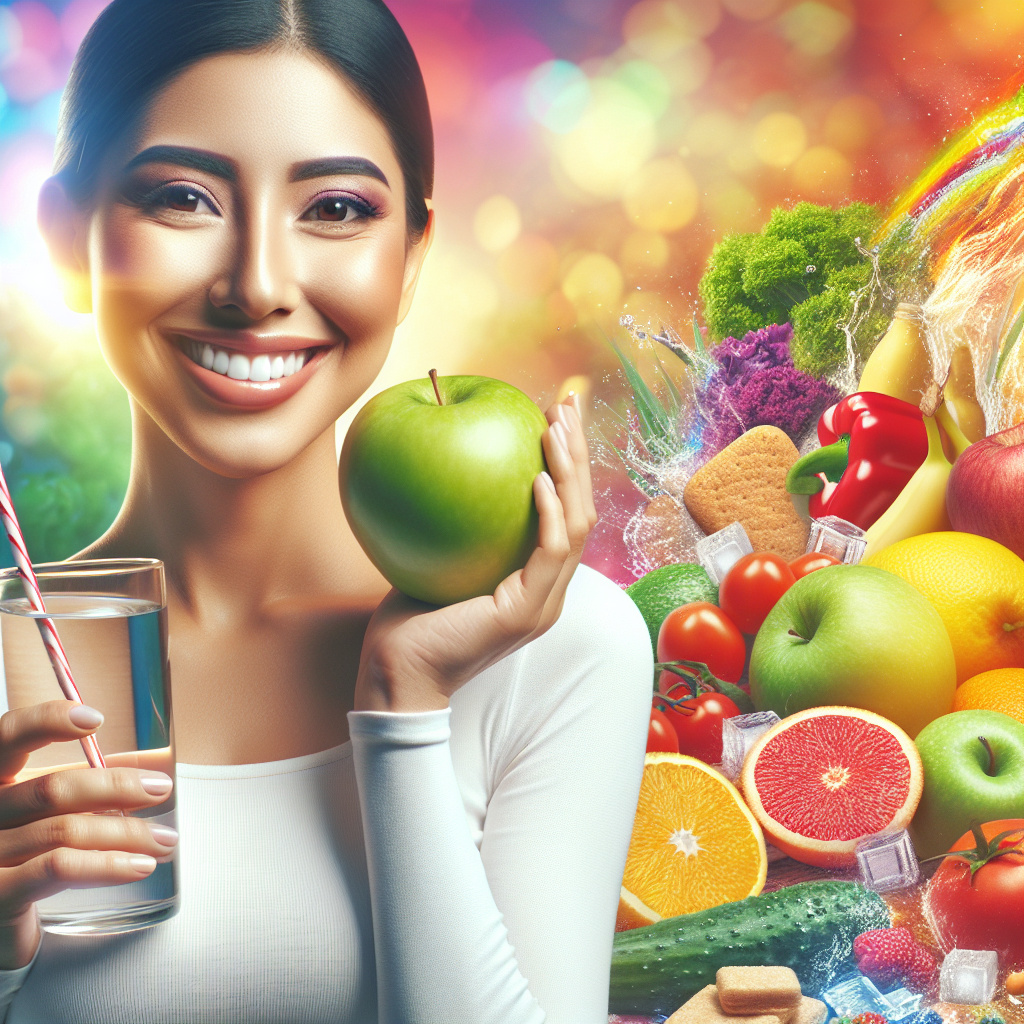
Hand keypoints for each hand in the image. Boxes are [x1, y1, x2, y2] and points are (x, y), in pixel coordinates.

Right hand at [0, 701, 177, 967]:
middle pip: (51, 788)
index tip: (94, 718)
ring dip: (125, 832)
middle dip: (116, 786)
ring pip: (65, 830)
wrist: (2, 924)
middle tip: (160, 788)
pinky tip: (139, 865)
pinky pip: (58, 868)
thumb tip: (150, 764)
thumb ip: (88, 785)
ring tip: (164, 839)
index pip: (7, 737)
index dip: (46, 721)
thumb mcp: (52, 811)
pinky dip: (107, 864)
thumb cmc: (27, 859)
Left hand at [354, 393, 597, 711]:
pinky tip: (537, 478)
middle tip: (568, 402)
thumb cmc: (409, 617)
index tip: (554, 414)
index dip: (567, 461)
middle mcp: (550, 589)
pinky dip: (550, 513)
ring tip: (557, 426)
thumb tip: (445, 465)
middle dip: (579, 452)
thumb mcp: (437, 556)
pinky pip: (551, 551)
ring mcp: (545, 603)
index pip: (565, 509)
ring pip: (579, 525)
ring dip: (571, 472)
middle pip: (583, 508)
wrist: (397, 673)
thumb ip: (455, 523)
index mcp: (536, 579)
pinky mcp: (529, 612)